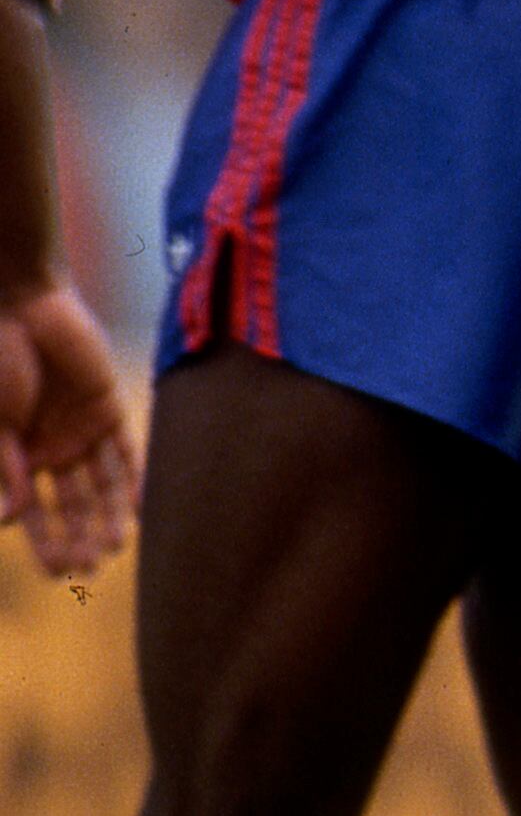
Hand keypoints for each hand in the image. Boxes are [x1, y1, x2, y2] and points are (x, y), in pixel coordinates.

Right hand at [0, 283, 135, 577]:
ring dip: (109, 515)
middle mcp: (51, 448)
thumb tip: (9, 521)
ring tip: (116, 548)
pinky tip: (142, 507)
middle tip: (91, 568)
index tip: (57, 575)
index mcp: (18, 457)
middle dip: (80, 536)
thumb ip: (8, 469)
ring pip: (101, 483)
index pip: (35, 511)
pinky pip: (126, 448)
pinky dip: (135, 476)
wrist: (23, 310)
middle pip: (72, 502)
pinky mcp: (107, 407)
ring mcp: (80, 429)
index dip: (45, 542)